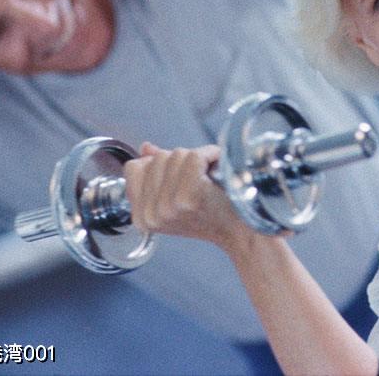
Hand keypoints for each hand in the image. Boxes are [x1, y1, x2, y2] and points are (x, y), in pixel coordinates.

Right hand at [123, 143, 255, 250]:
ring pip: (175, 155)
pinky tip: (218, 170)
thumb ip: (159, 171)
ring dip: (197, 159)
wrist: (244, 230)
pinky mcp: (189, 195)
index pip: (134, 168)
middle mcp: (151, 215)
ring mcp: (169, 206)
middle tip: (200, 181)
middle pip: (156, 159)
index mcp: (142, 218)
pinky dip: (210, 155)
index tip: (179, 178)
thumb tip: (146, 148)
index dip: (159, 165)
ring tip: (209, 179)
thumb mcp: (178, 195)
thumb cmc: (215, 211)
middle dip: (180, 162)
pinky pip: (193, 156)